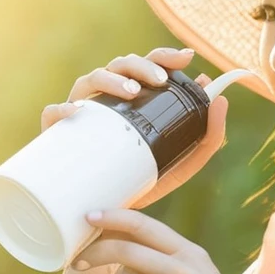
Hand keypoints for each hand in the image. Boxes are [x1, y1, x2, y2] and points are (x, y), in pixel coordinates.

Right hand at [40, 47, 227, 209]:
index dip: (163, 56)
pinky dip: (63, 109)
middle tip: (161, 81)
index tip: (186, 58)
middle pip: (119, 66)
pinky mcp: (55, 136)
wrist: (106, 217)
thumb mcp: (182, 166)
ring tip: (133, 93)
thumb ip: (207, 138)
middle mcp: (104, 100)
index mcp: (130, 100)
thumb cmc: (142, 185)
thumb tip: (221, 101)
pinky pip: (53, 114)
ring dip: (111, 80)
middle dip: (141, 66)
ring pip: (89, 80)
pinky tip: (78, 111)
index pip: (144, 66)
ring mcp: (78, 113)